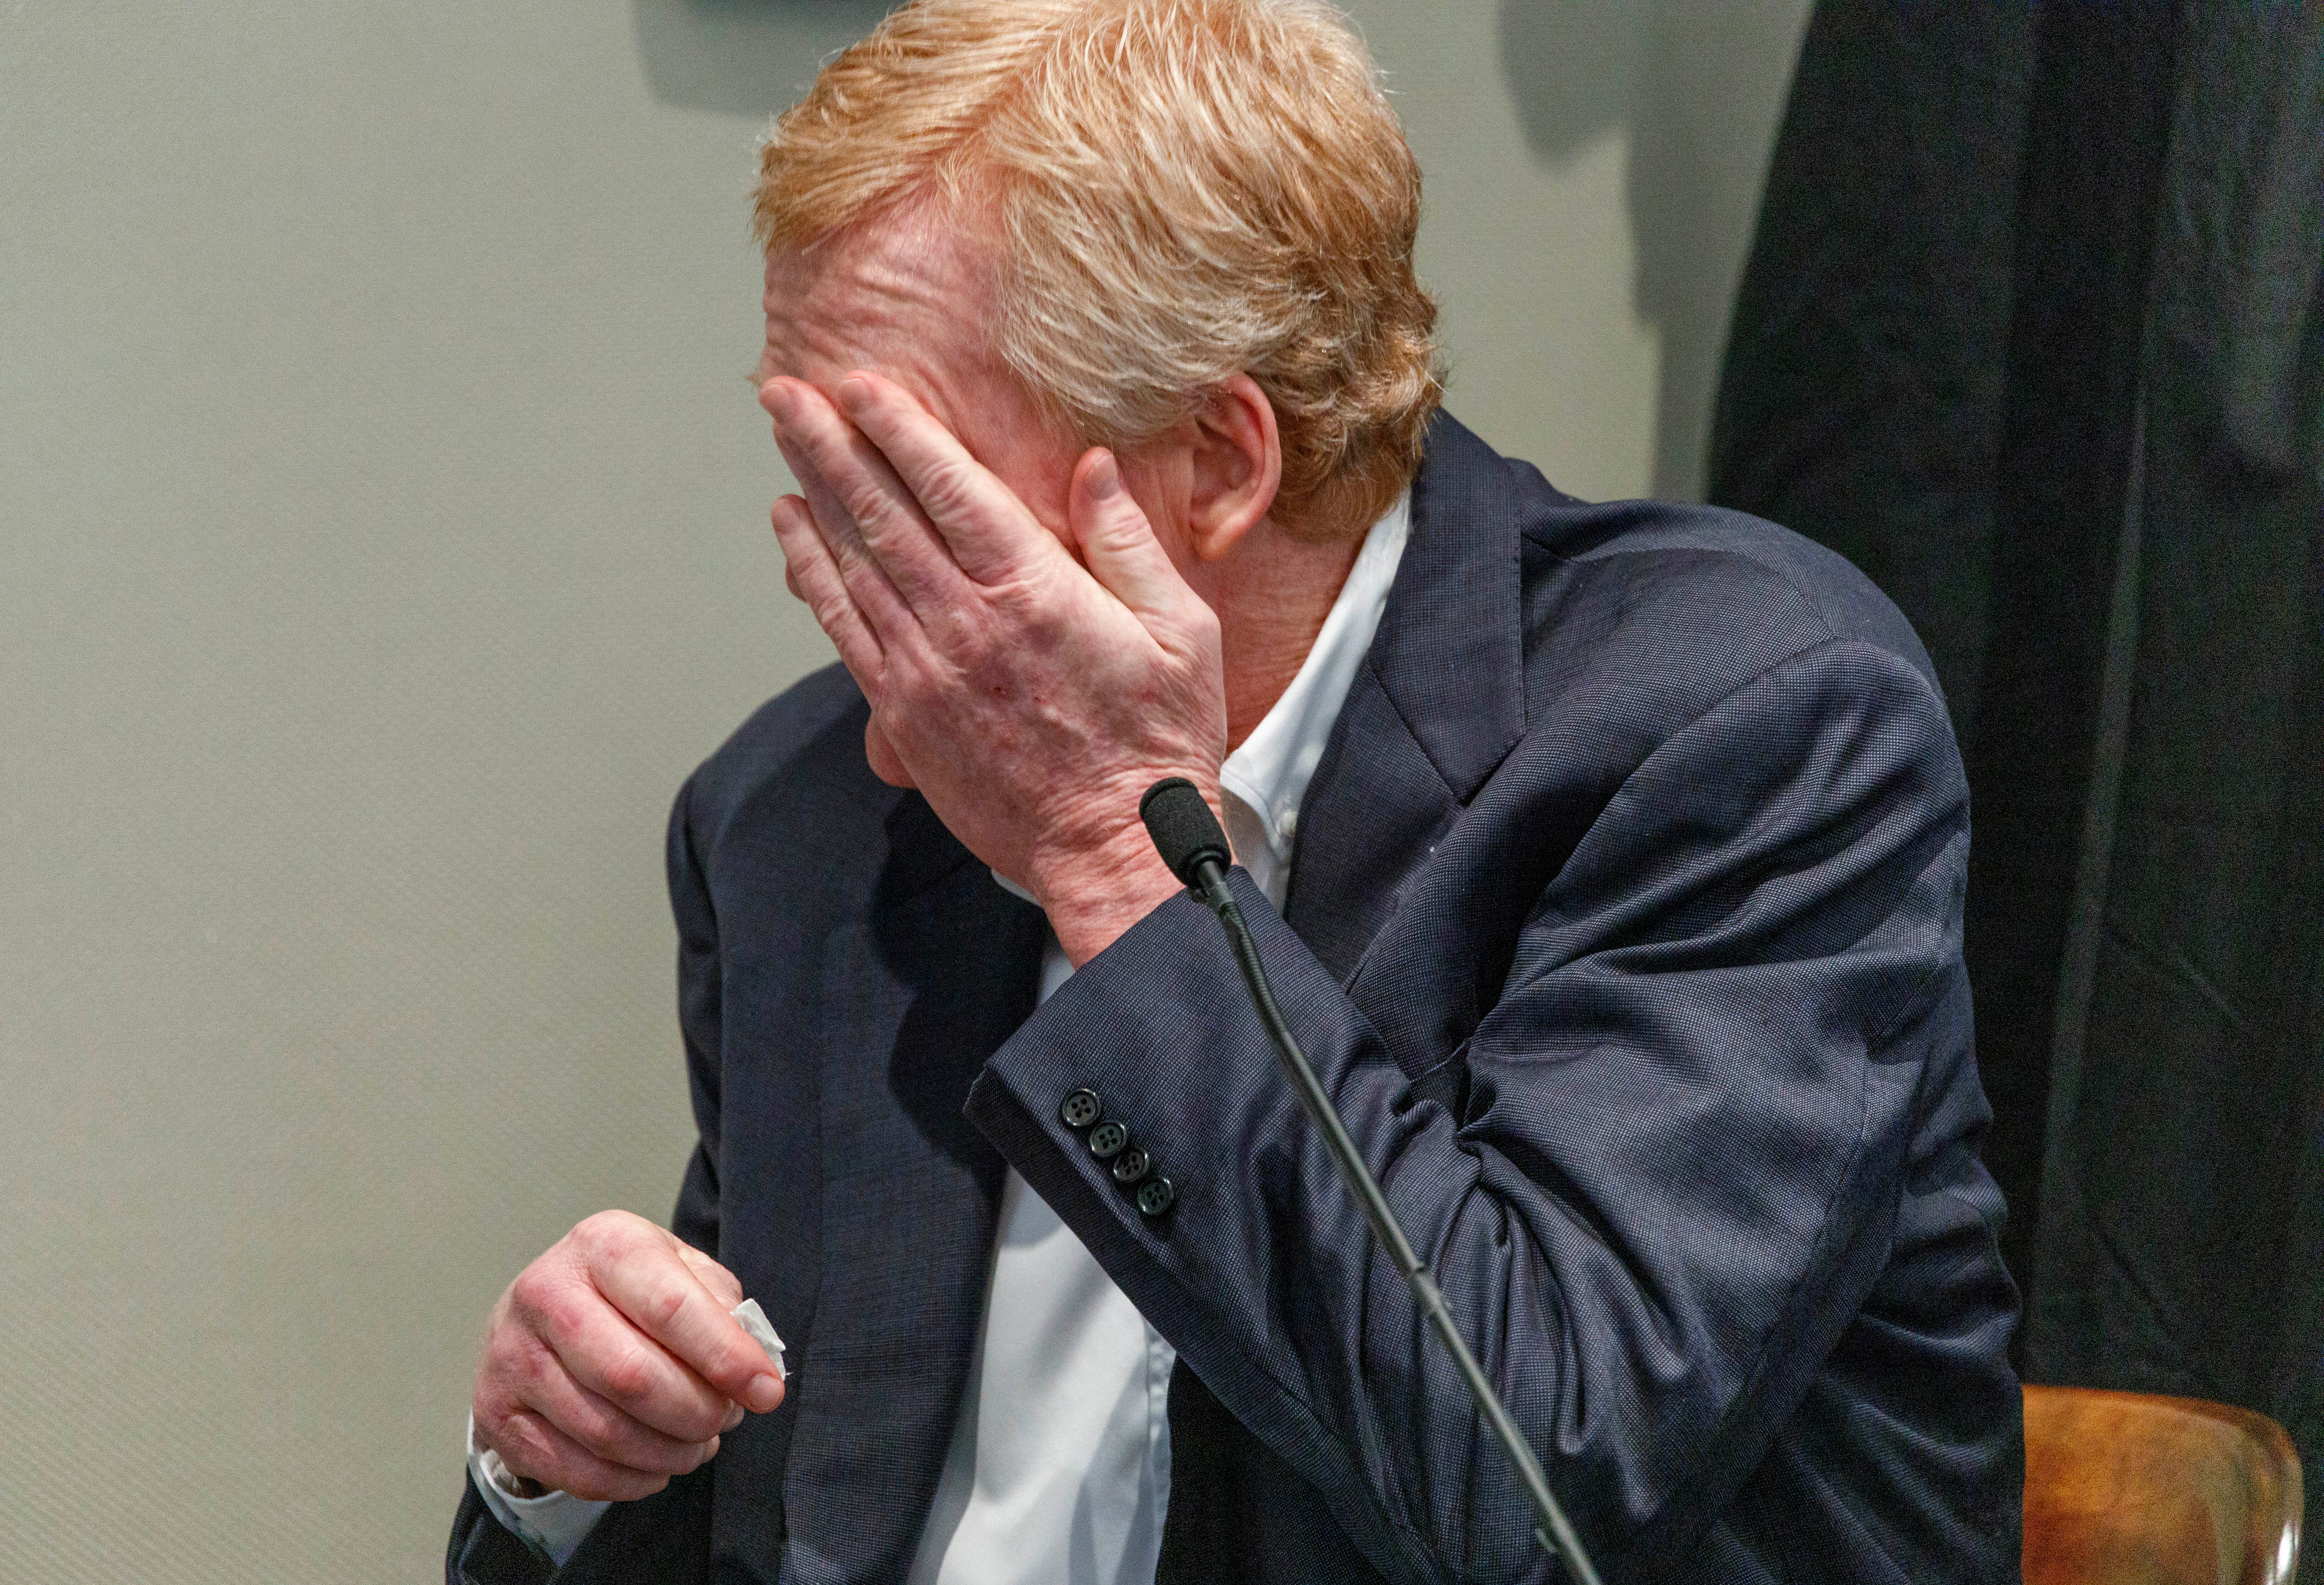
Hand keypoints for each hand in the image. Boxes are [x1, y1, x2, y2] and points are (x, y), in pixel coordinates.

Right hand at [472, 1211, 784, 1501]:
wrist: (544, 1309)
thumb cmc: (629, 1291)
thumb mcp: (681, 1272)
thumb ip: (722, 1310)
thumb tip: (753, 1368)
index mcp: (603, 1244)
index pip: (671, 1307)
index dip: (726, 1358)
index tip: (767, 1392)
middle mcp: (545, 1293)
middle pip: (633, 1377)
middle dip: (697, 1412)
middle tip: (726, 1419)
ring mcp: (510, 1355)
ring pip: (604, 1431)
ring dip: (668, 1452)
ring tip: (698, 1444)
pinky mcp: (495, 1413)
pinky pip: (573, 1470)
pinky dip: (629, 1481)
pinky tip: (656, 1467)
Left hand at [763, 371, 1225, 963]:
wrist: (1116, 848)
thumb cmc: (1159, 740)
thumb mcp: (1182, 631)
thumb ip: (1129, 543)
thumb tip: (1093, 466)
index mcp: (1034, 594)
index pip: (949, 489)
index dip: (899, 429)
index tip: (861, 384)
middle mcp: (967, 624)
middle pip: (880, 513)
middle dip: (828, 445)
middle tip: (787, 392)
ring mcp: (926, 671)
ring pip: (850, 563)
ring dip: (811, 494)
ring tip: (782, 439)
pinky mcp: (904, 714)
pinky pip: (841, 628)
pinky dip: (809, 573)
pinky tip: (790, 532)